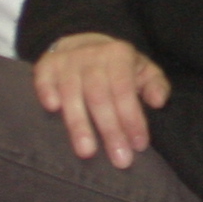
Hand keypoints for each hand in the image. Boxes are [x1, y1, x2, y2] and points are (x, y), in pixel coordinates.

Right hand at [33, 33, 167, 168]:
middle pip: (100, 97)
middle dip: (110, 130)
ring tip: (87, 152)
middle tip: (120, 160)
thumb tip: (158, 101)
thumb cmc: (118, 66)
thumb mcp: (143, 69)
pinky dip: (47, 92)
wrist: (82, 42)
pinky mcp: (45, 65)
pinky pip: (44, 79)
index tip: (139, 145)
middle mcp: (91, 55)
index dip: (132, 118)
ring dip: (79, 124)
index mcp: (119, 55)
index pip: (125, 90)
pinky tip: (52, 109)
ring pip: (72, 94)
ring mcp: (67, 60)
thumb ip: (156, 84)